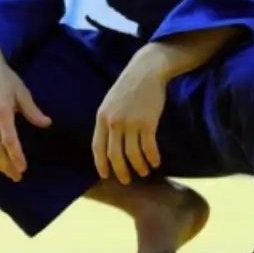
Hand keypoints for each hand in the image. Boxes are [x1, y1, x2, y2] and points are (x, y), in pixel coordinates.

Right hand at [0, 42, 51, 181]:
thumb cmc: (4, 77)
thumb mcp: (21, 92)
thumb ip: (33, 111)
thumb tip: (47, 124)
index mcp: (2, 112)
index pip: (9, 142)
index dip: (16, 157)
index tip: (22, 168)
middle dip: (7, 166)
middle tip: (16, 176)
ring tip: (6, 172)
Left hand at [92, 46, 169, 183]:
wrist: (146, 71)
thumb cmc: (128, 87)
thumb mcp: (110, 102)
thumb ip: (107, 121)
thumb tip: (108, 144)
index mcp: (102, 117)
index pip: (97, 147)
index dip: (101, 164)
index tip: (106, 176)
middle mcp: (114, 122)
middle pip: (115, 155)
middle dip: (121, 171)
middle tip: (126, 180)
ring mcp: (131, 123)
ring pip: (133, 154)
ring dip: (139, 167)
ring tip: (144, 172)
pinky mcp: (147, 123)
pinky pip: (149, 147)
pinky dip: (152, 158)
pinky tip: (156, 162)